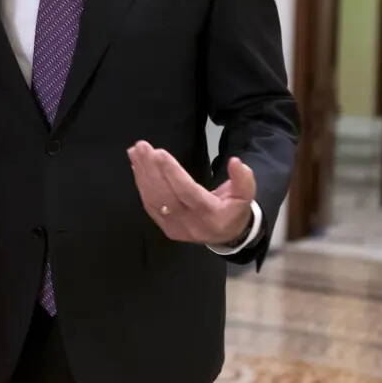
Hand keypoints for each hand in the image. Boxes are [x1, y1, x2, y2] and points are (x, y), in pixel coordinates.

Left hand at [127, 141, 254, 246]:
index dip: (172, 173)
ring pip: (154, 199)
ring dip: (142, 174)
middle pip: (165, 195)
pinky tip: (137, 167)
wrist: (227, 235)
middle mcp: (189, 223)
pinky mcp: (165, 226)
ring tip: (135, 152)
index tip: (159, 153)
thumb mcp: (246, 195)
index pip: (187, 192)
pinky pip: (150, 205)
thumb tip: (235, 162)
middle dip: (150, 169)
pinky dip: (141, 184)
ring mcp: (174, 227)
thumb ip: (243, 179)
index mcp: (210, 215)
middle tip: (141, 147)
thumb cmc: (234, 210)